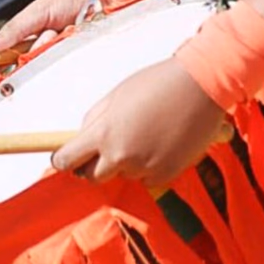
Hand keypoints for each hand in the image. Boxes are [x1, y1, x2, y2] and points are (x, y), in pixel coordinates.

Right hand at [0, 0, 107, 87]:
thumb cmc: (69, 1)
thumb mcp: (37, 12)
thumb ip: (13, 30)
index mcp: (18, 42)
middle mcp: (32, 56)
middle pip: (7, 76)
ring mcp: (50, 64)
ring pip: (33, 72)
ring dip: (40, 50)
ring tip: (54, 32)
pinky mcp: (68, 68)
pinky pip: (55, 72)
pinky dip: (56, 53)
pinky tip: (64, 38)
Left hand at [51, 58, 231, 187]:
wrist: (201, 86)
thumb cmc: (157, 84)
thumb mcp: (114, 96)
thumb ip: (94, 121)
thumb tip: (80, 139)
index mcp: (103, 134)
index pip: (67, 160)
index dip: (62, 160)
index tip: (64, 157)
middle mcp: (122, 156)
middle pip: (92, 176)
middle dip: (92, 165)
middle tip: (103, 148)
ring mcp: (145, 168)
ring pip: (122, 175)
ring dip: (124, 163)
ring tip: (142, 135)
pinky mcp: (167, 175)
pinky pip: (147, 179)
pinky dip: (148, 168)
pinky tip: (159, 144)